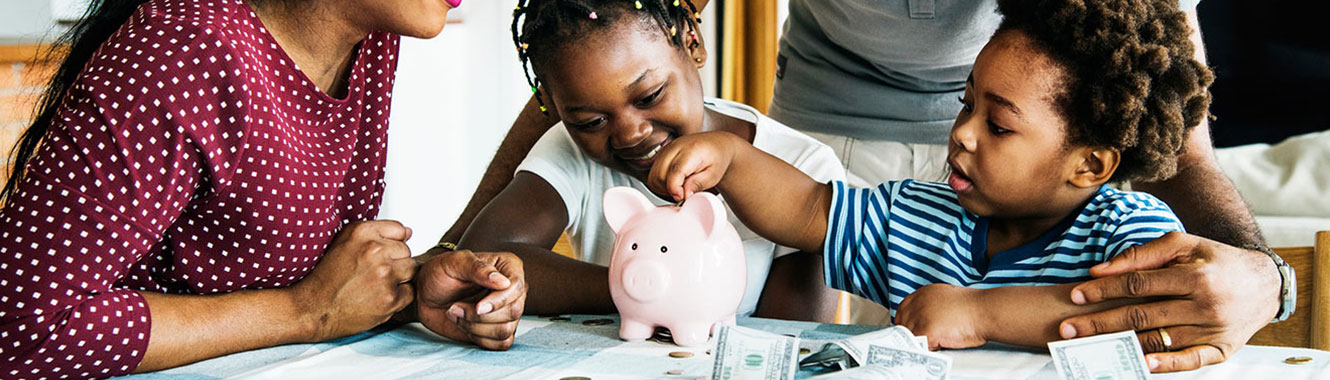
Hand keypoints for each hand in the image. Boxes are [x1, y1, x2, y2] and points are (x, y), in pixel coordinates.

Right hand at [290, 220, 417, 341]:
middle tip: (373, 274)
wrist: (312, 309)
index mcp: (362, 232)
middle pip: (406, 251)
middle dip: (394, 262)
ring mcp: (384, 274)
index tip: (378, 255)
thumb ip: (376, 233)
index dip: (390, 245)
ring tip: (376, 285)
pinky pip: (410, 292)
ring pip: (411, 270)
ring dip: (399, 278)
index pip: (400, 230)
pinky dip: (398, 297)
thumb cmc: (326, 278)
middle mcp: (374, 250)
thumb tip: (409, 232)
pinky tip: (378, 297)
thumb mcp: (343, 242)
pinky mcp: (390, 297)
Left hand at [416, 249, 526, 350]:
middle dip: (480, 316)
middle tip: (455, 307)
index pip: (516, 286)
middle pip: (514, 311)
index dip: (499, 301)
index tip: (478, 306)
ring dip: (475, 327)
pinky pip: (501, 343)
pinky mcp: (498, 329)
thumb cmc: (439, 273)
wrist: (425, 294)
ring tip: (457, 314)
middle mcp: (511, 290)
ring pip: (506, 330)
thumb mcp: (454, 262)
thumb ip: (478, 268)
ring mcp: (506, 311)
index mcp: (507, 267)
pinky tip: (464, 325)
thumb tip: (504, 282)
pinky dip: (479, 339)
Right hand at [647, 131, 743, 201]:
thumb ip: (698, 184)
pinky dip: (660, 184)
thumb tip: (684, 195)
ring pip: (654, 176)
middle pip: (660, 175)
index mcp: (691, 150)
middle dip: (669, 190)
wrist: (716, 145)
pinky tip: (673, 184)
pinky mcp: (661, 155)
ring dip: (663, 188)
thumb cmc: (717, 158)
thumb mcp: (713, 175)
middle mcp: (675, 147)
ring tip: (679, 189)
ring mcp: (666, 150)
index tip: (682, 198)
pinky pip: (653, 174)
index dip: (675, 188)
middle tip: (683, 194)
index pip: (675, 171)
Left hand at [895, 283, 987, 349]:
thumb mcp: (946, 298)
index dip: (908, 323)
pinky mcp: (926, 330)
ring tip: (940, 338)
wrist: (986, 310)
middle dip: (913, 334)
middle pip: (903, 325)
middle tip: (929, 338)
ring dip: (922, 341)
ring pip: (910, 337)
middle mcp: (917, 303)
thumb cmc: (973, 307)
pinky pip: (920, 346)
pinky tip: (942, 343)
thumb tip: (922, 320)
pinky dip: (929, 348)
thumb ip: (930, 306)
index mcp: (922, 293)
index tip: (914, 331)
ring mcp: (920, 316)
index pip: (902, 311)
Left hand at [1059, 232, 1279, 372]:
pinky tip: (1140, 365)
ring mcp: (1213, 330)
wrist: (1265, 284)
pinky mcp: (1222, 350)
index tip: (1076, 295)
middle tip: (1068, 329)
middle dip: (1100, 323)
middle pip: (1141, 315)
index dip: (1104, 290)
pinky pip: (1190, 361)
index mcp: (1195, 276)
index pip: (1138, 284)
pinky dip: (1165, 366)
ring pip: (1159, 340)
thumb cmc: (1215, 260)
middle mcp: (1205, 305)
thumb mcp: (1184, 244)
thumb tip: (1099, 270)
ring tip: (1089, 347)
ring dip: (1121, 345)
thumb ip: (1141, 254)